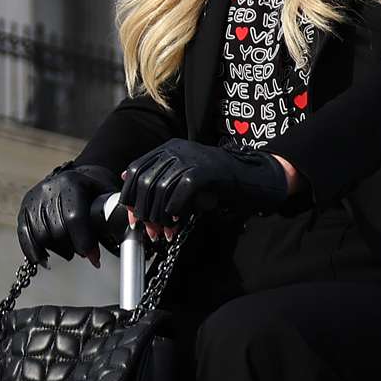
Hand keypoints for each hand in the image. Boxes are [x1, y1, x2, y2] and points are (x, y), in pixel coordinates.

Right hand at [16, 162, 115, 266]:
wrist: (76, 178)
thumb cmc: (94, 191)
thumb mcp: (106, 195)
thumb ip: (110, 215)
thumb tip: (114, 240)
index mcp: (72, 183)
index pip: (74, 217)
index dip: (84, 241)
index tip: (94, 258)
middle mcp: (49, 189)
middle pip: (57, 230)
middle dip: (73, 248)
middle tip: (84, 253)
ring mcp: (33, 199)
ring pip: (42, 236)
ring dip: (57, 250)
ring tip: (69, 252)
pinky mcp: (24, 209)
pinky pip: (24, 235)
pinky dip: (33, 251)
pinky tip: (43, 260)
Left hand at [119, 138, 290, 228]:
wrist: (250, 177)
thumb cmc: (216, 182)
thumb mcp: (184, 178)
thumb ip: (160, 181)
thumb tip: (130, 195)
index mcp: (169, 149)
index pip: (136, 169)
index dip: (130, 195)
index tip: (132, 217)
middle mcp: (176, 150)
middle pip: (145, 181)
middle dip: (143, 210)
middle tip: (149, 230)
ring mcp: (191, 159)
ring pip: (160, 189)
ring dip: (159, 216)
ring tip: (164, 231)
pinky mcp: (203, 172)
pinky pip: (180, 192)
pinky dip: (175, 210)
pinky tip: (178, 221)